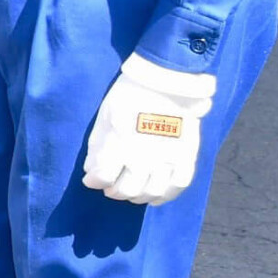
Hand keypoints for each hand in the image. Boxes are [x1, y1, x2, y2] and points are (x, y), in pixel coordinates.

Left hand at [82, 54, 214, 203]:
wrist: (167, 81)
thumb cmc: (129, 96)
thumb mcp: (104, 117)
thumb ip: (97, 146)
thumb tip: (91, 172)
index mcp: (120, 143)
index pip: (103, 177)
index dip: (94, 182)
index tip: (92, 180)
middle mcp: (144, 155)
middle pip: (126, 189)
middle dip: (114, 191)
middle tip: (111, 188)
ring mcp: (168, 158)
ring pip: (151, 192)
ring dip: (137, 197)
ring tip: (131, 191)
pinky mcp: (187, 156)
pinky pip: (177, 186)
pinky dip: (165, 195)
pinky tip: (155, 195)